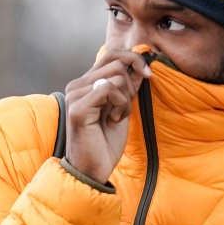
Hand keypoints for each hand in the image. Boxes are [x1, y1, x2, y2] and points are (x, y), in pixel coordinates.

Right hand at [63, 50, 152, 183]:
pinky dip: (120, 104)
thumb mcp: (122, 109)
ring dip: (125, 99)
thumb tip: (140, 65)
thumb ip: (128, 87)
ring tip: (117, 118)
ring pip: (115, 76)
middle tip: (124, 109)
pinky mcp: (78, 107)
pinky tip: (113, 120)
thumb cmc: (105, 144)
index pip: (111, 54)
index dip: (133, 59)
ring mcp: (75, 94)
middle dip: (130, 85)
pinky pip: (108, 89)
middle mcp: (77, 85)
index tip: (148, 75)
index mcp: (85, 84)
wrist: (93, 170)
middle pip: (116, 61)